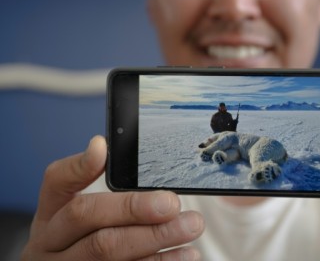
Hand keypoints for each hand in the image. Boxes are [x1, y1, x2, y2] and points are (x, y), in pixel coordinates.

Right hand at [22, 136, 203, 260]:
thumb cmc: (85, 240)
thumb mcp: (81, 215)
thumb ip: (98, 185)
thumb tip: (103, 147)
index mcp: (51, 213)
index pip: (57, 181)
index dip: (78, 165)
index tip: (102, 148)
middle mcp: (52, 242)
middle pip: (88, 217)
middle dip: (134, 208)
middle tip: (172, 203)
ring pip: (108, 251)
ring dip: (156, 237)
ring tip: (191, 226)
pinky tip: (185, 253)